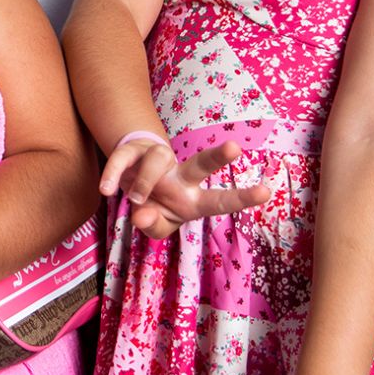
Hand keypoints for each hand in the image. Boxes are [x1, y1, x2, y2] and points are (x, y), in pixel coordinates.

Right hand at [102, 137, 270, 238]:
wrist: (130, 179)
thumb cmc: (153, 206)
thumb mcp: (157, 226)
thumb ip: (153, 226)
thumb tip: (142, 215)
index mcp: (192, 200)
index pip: (220, 200)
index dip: (242, 197)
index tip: (267, 192)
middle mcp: (180, 177)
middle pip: (200, 164)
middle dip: (217, 157)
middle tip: (235, 148)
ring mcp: (157, 160)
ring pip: (157, 161)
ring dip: (143, 183)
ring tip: (133, 199)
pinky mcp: (133, 152)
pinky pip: (122, 159)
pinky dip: (112, 175)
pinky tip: (106, 190)